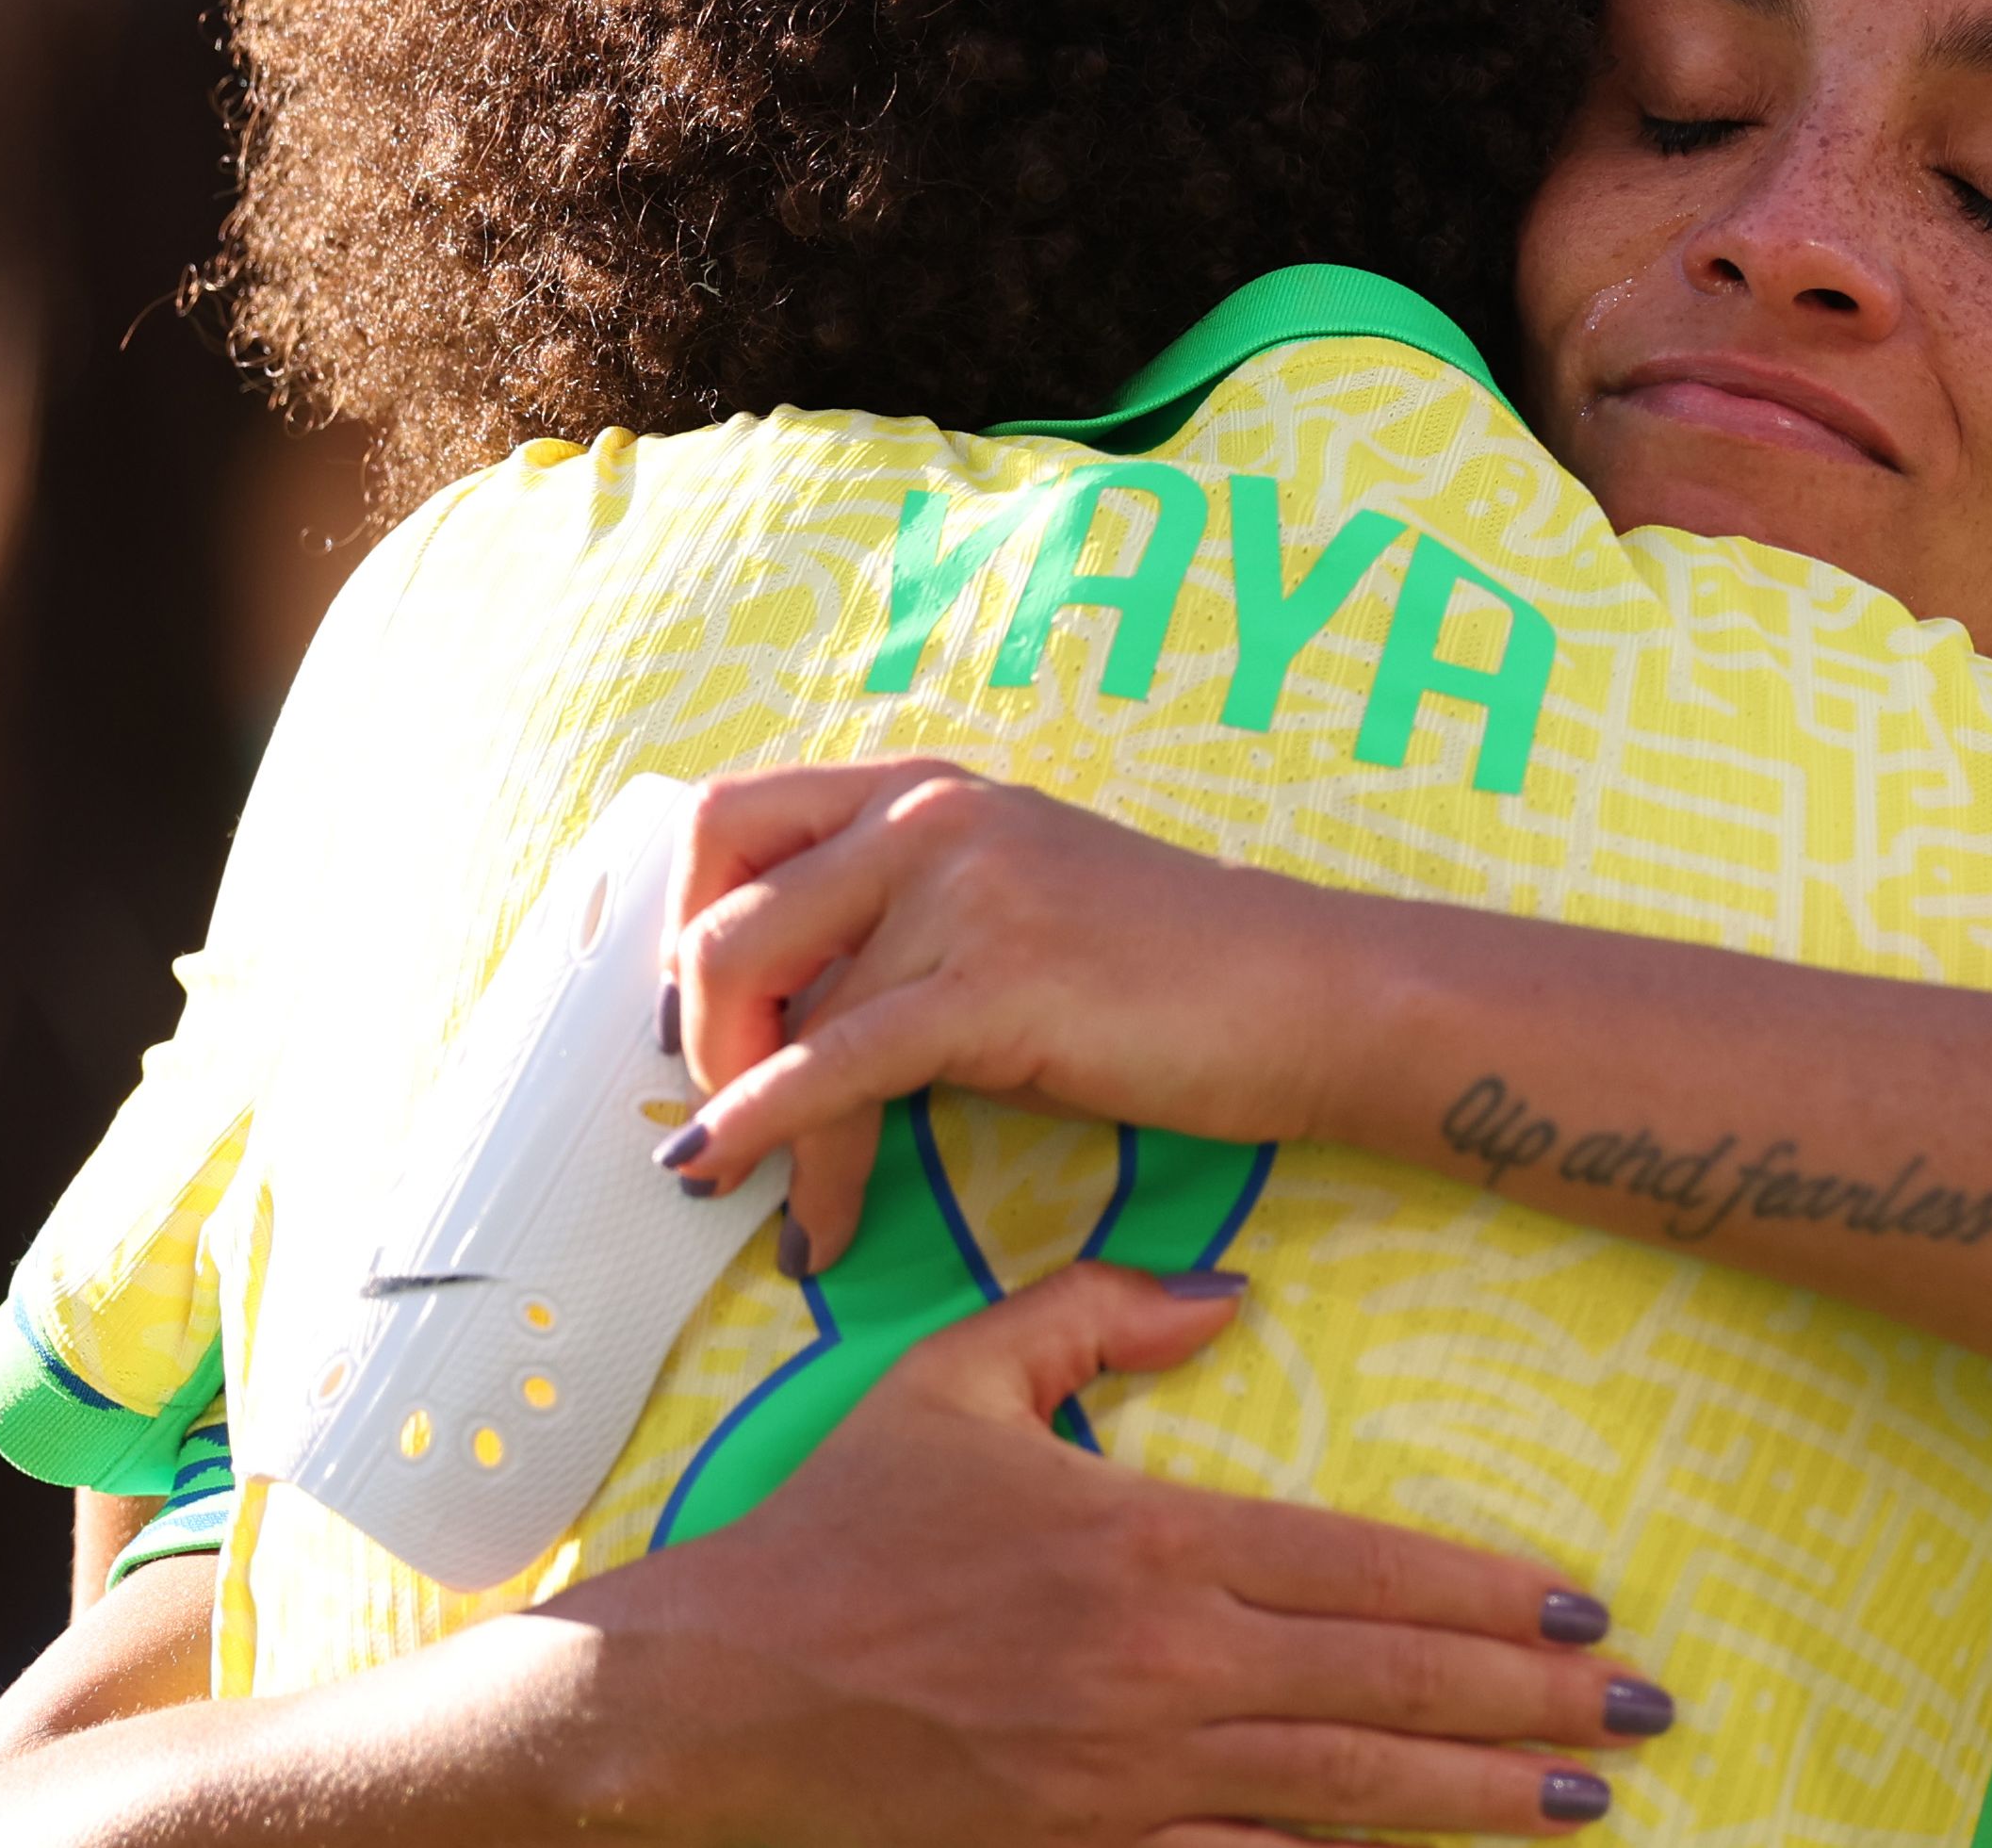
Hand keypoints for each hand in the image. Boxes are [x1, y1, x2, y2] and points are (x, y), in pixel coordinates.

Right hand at [537, 1260, 1667, 1843]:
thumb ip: (1095, 1314)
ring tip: (1584, 1798)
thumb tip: (1232, 1290)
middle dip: (1534, 1699)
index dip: (1491, 1593)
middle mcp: (1161, 1665)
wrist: (711, 1695)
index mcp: (1146, 1542)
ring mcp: (1128, 1777)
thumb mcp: (955, 1376)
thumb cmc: (836, 1530)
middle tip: (1647, 1709)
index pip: (1365, 1567)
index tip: (1592, 1604)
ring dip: (1479, 1794)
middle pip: (1389, 1683)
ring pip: (1346, 1787)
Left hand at [657, 759, 1365, 1262]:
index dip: (680, 924)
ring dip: (752, 1120)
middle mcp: (928, 815)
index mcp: (924, 790)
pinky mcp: (996, 984)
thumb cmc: (1170, 973)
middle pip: (722, 912)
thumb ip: (904, 922)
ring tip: (770, 1195)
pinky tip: (783, 1201)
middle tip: (722, 1112)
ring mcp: (964, 890)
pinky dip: (781, 1138)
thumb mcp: (1014, 904)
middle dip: (699, 1035)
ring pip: (779, 1007)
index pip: (728, 817)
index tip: (701, 1022)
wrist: (1310, 994)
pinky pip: (839, 1067)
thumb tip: (785, 1015)